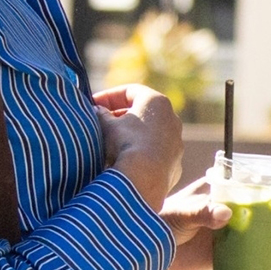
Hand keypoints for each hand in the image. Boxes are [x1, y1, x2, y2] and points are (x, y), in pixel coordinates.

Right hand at [94, 84, 181, 209]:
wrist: (144, 179)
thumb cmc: (125, 144)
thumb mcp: (107, 125)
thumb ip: (101, 114)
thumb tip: (97, 110)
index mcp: (156, 102)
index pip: (130, 91)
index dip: (108, 96)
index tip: (94, 105)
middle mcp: (172, 119)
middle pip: (142, 112)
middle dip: (120, 116)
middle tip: (102, 123)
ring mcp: (176, 143)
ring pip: (151, 134)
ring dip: (132, 136)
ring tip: (112, 145)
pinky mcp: (176, 164)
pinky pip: (156, 155)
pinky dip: (142, 155)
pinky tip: (127, 163)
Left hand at [162, 179, 270, 269]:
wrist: (143, 249)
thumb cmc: (158, 220)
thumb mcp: (180, 213)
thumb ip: (200, 212)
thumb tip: (225, 214)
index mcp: (219, 190)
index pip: (255, 181)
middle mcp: (229, 207)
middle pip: (267, 203)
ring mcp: (230, 230)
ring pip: (266, 228)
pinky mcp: (226, 253)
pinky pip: (255, 252)